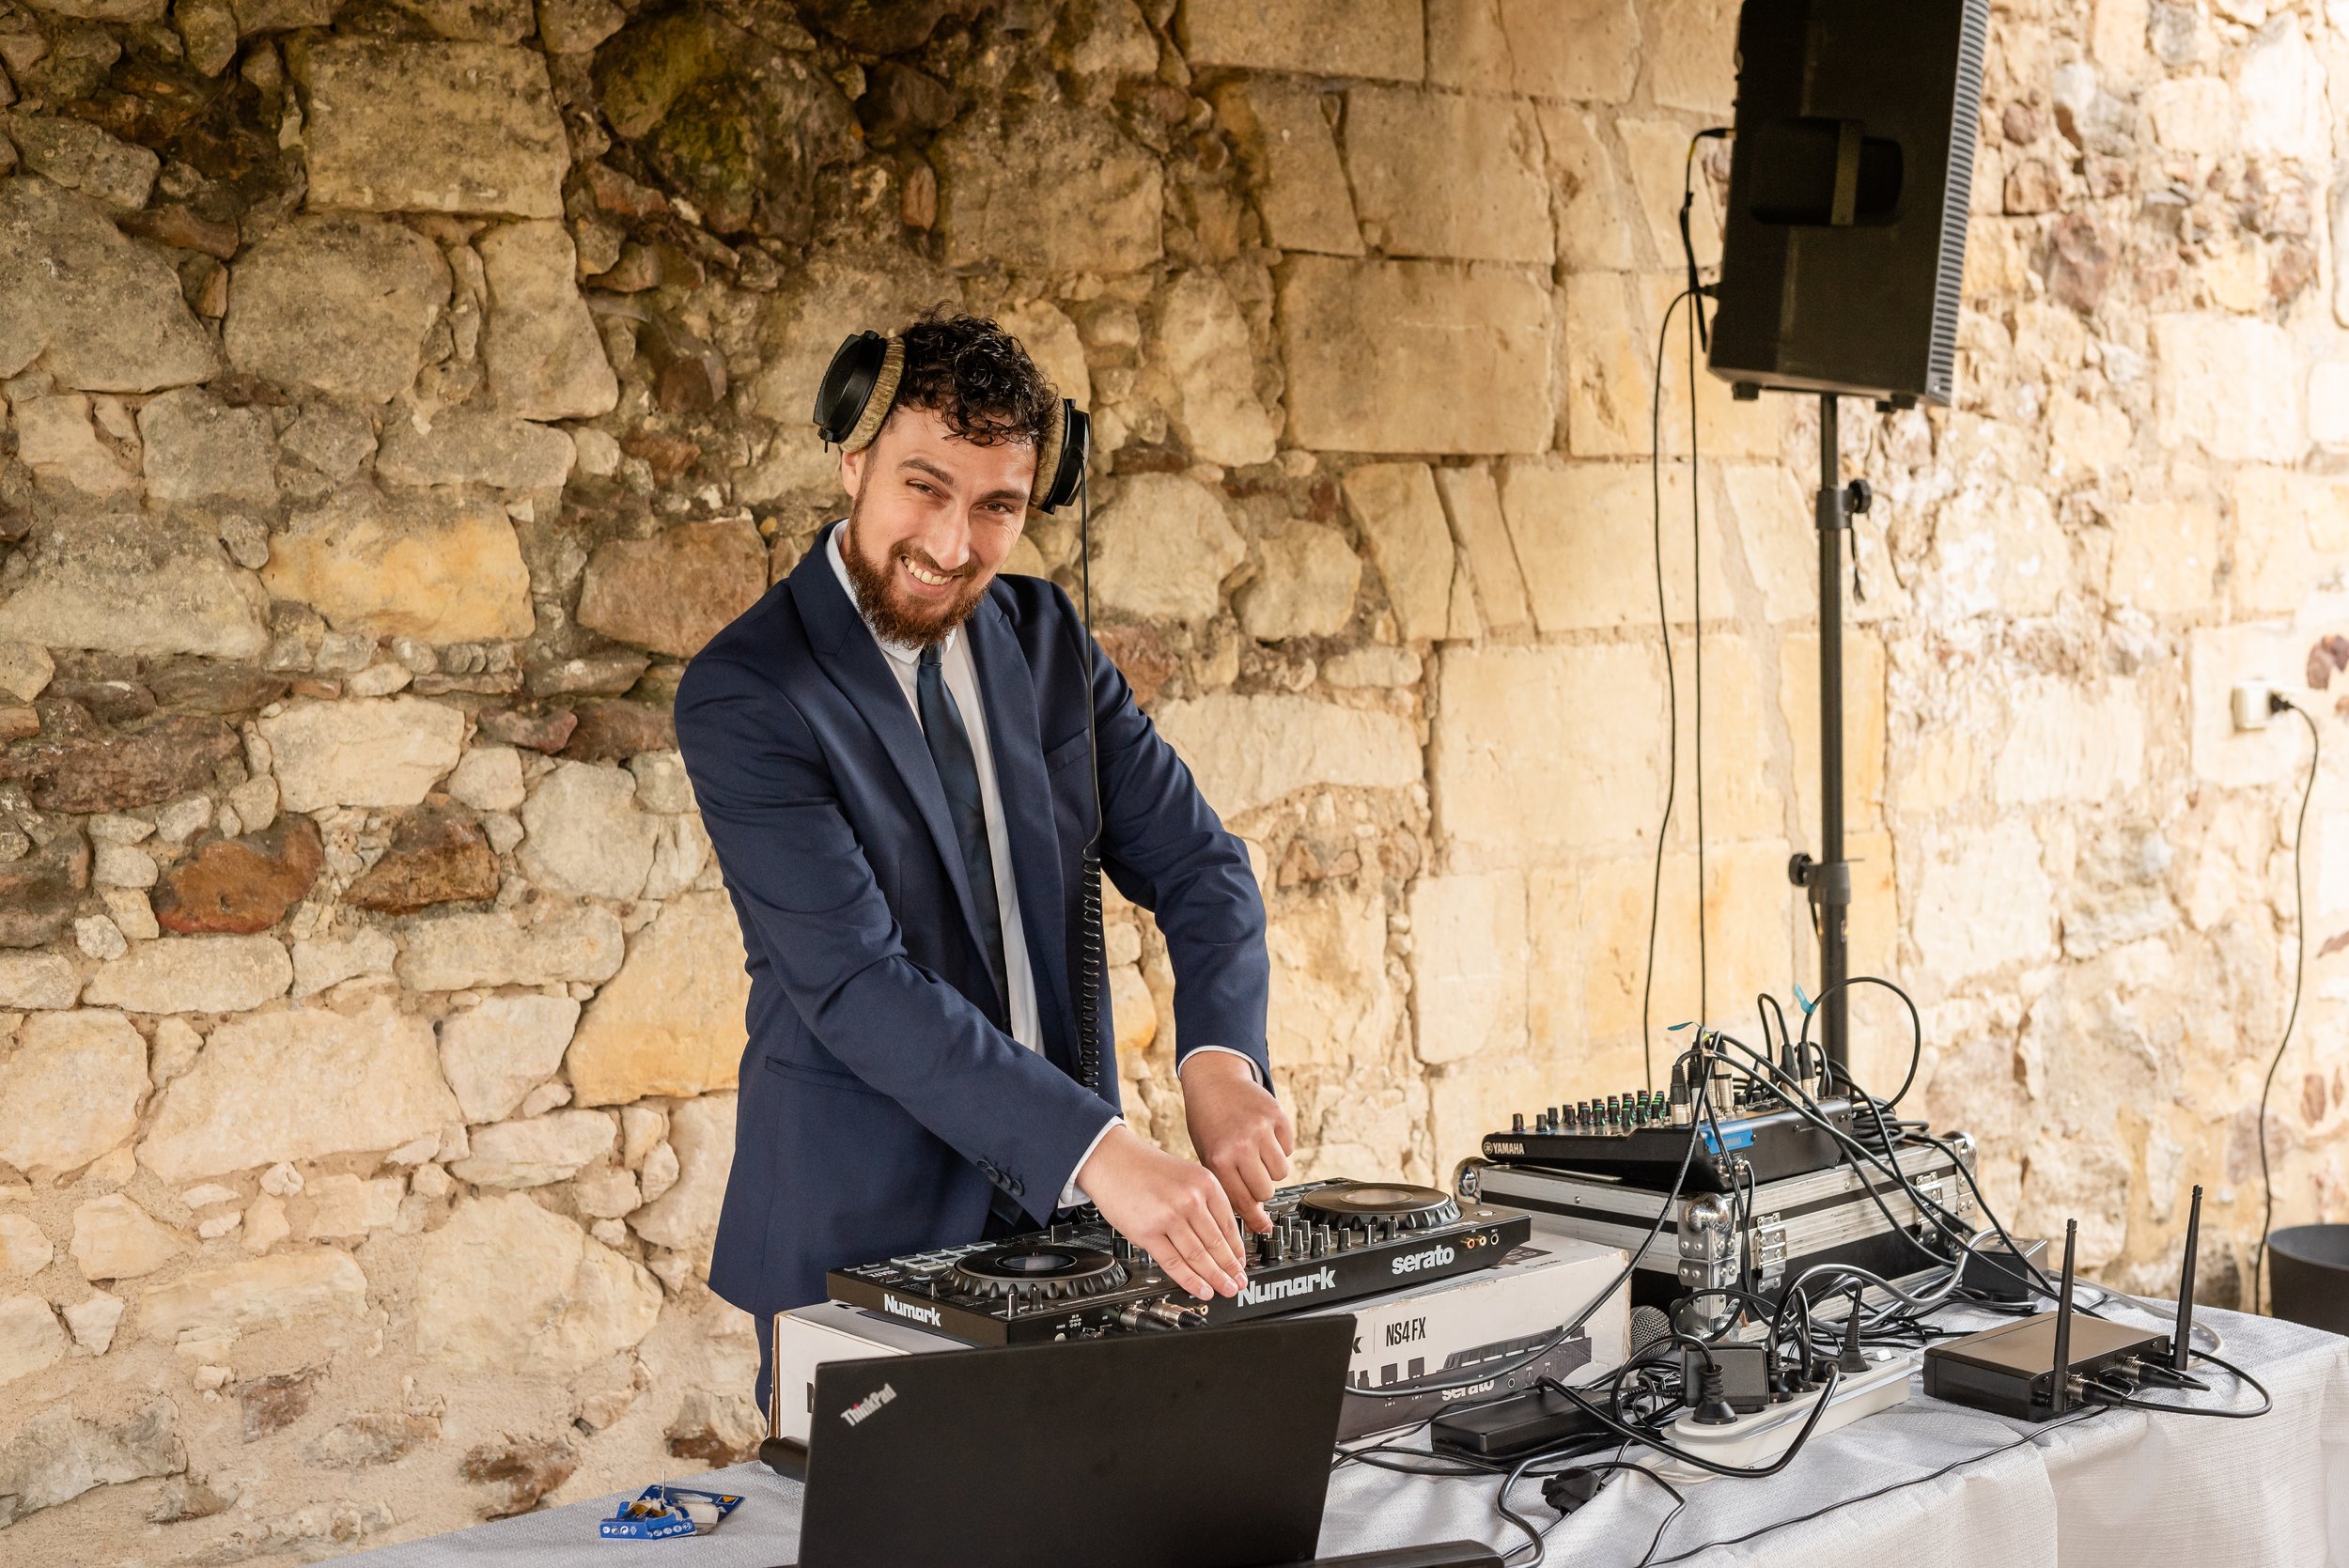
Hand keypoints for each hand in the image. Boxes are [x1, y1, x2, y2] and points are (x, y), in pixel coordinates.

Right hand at [1077, 1125, 1245, 1298]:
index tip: (1242, 1264)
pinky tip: (1202, 1288)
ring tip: (1225, 1289)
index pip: (1229, 1225)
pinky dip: (1190, 1280)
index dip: (1238, 1250)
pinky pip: (1174, 1263)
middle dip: (1230, 1268)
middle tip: (1239, 1282)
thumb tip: (1220, 1236)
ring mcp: (1169, 1217)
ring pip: (1198, 1256)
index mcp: (1205, 1183)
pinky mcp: (1147, 1232)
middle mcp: (1190, 1200)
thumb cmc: (1146, 1168)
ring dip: (1215, 1278)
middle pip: (1217, 1244)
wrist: (1112, 1159)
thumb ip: (1204, 1202)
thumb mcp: (1187, 1175)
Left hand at [1181, 1052, 1293, 1234]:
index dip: (1254, 1218)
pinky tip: (1262, 1137)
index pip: (1243, 1201)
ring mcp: (1261, 1129)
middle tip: (1250, 1176)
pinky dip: (1279, 1148)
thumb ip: (1232, 1189)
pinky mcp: (1278, 1116)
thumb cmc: (1208, 1123)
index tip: (1263, 1228)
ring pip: (1281, 1173)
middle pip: (1266, 1191)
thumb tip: (1261, 1224)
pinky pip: (1289, 1149)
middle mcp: (1240, 1145)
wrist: (1215, 1081)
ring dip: (1271, 1169)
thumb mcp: (1209, 1156)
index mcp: (1218, 1159)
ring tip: (1256, 1155)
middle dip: (1260, 1189)